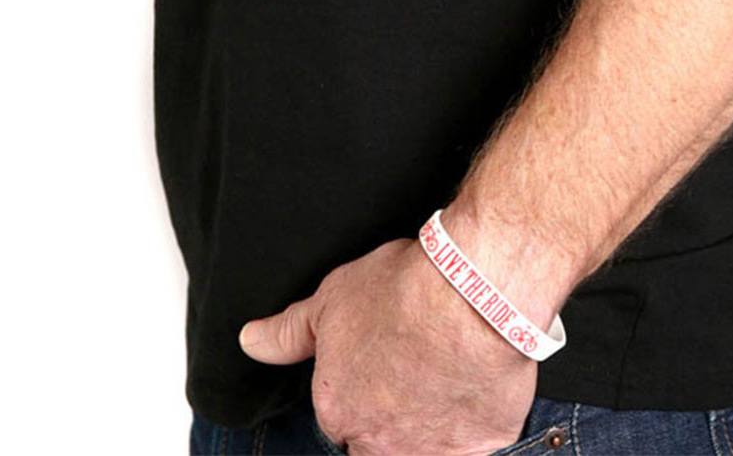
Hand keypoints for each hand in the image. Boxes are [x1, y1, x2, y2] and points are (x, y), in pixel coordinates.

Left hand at [239, 236, 538, 455]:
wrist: (470, 294)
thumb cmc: (401, 292)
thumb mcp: (332, 299)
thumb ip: (288, 332)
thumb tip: (250, 341)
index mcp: (338, 411)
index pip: (340, 417)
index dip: (361, 386)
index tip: (380, 360)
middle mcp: (379, 443)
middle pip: (377, 443)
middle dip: (389, 417)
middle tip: (412, 369)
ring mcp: (432, 450)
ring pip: (423, 449)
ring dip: (429, 424)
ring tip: (444, 375)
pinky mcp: (482, 445)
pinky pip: (475, 443)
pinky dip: (476, 420)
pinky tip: (478, 382)